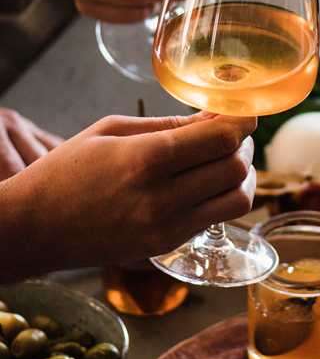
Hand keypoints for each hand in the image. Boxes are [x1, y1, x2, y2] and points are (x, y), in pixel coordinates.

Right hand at [0, 112, 255, 279]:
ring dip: (241, 177)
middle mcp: (161, 198)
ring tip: (226, 162)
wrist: (34, 228)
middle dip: (243, 146)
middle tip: (232, 135)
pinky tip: (205, 185)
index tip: (245, 112)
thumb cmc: (66, 171)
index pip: (220, 140)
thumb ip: (168, 123)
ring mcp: (166, 228)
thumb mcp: (111, 130)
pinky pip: (216, 220)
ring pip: (237, 201)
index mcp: (145, 159)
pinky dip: (222, 198)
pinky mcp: (167, 246)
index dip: (242, 122)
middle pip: (235, 168)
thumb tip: (214, 116)